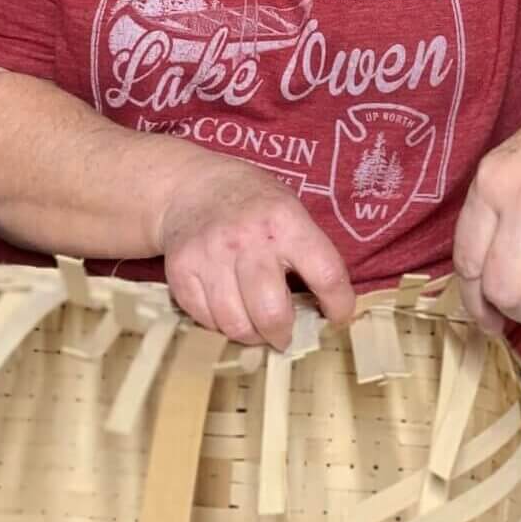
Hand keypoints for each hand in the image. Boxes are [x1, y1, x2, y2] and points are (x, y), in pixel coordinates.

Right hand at [156, 155, 354, 349]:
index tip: (337, 316)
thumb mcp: (291, 210)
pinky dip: (220, 325)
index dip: (338, 305)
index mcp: (286, 221)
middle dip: (283, 333)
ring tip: (256, 327)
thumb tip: (325, 307)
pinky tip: (229, 311)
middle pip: (272, 312)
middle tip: (284, 333)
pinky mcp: (181, 271)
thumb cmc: (253, 204)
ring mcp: (211, 255)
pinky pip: (205, 319)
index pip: (325, 274)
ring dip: (251, 335)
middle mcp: (249, 239)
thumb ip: (307, 253)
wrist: (193, 187)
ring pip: (236, 323)